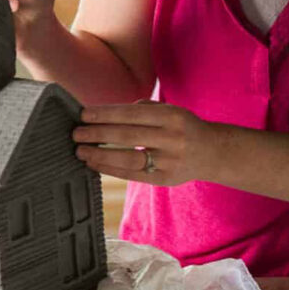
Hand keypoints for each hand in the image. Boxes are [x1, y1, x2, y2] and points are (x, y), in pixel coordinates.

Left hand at [71, 102, 219, 185]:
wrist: (212, 152)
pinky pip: (133, 175)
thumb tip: (105, 114)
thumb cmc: (181, 127)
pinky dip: (111, 169)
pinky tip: (94, 164)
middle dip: (98, 134)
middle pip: (128, 136)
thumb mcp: (170, 111)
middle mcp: (172, 138)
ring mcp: (170, 161)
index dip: (106, 114)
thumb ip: (142, 109)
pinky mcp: (166, 179)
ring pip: (129, 158)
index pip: (132, 114)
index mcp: (172, 116)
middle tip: (76, 134)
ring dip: (101, 155)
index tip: (83, 115)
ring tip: (81, 152)